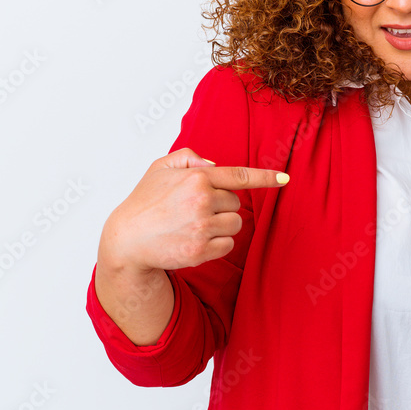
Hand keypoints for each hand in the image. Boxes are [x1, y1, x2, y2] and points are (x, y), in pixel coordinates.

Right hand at [97, 147, 288, 273]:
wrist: (126, 240)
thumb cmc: (144, 201)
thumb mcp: (160, 167)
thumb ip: (190, 158)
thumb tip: (216, 166)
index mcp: (197, 178)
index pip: (240, 176)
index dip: (266, 177)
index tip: (285, 178)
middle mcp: (202, 201)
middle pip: (236, 203)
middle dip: (221, 205)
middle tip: (193, 210)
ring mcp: (202, 227)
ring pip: (235, 224)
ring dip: (221, 225)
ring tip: (194, 225)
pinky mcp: (201, 251)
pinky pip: (228, 244)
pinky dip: (217, 243)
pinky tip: (194, 240)